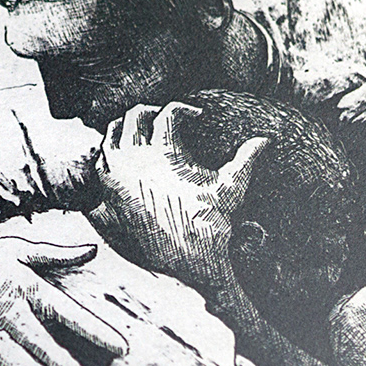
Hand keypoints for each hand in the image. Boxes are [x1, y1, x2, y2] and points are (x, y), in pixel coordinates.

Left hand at [89, 102, 268, 293]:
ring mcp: (118, 174)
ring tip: (140, 131)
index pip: (169, 113)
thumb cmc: (208, 221)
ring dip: (125, 127)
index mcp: (164, 150)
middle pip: (134, 116)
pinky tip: (122, 157)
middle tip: (164, 117)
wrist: (183, 255)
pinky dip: (108, 153)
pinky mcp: (108, 193)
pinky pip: (100, 162)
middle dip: (150, 111)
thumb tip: (265, 139)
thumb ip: (246, 159)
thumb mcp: (230, 186)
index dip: (185, 110)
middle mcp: (136, 158)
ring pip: (112, 134)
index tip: (197, 117)